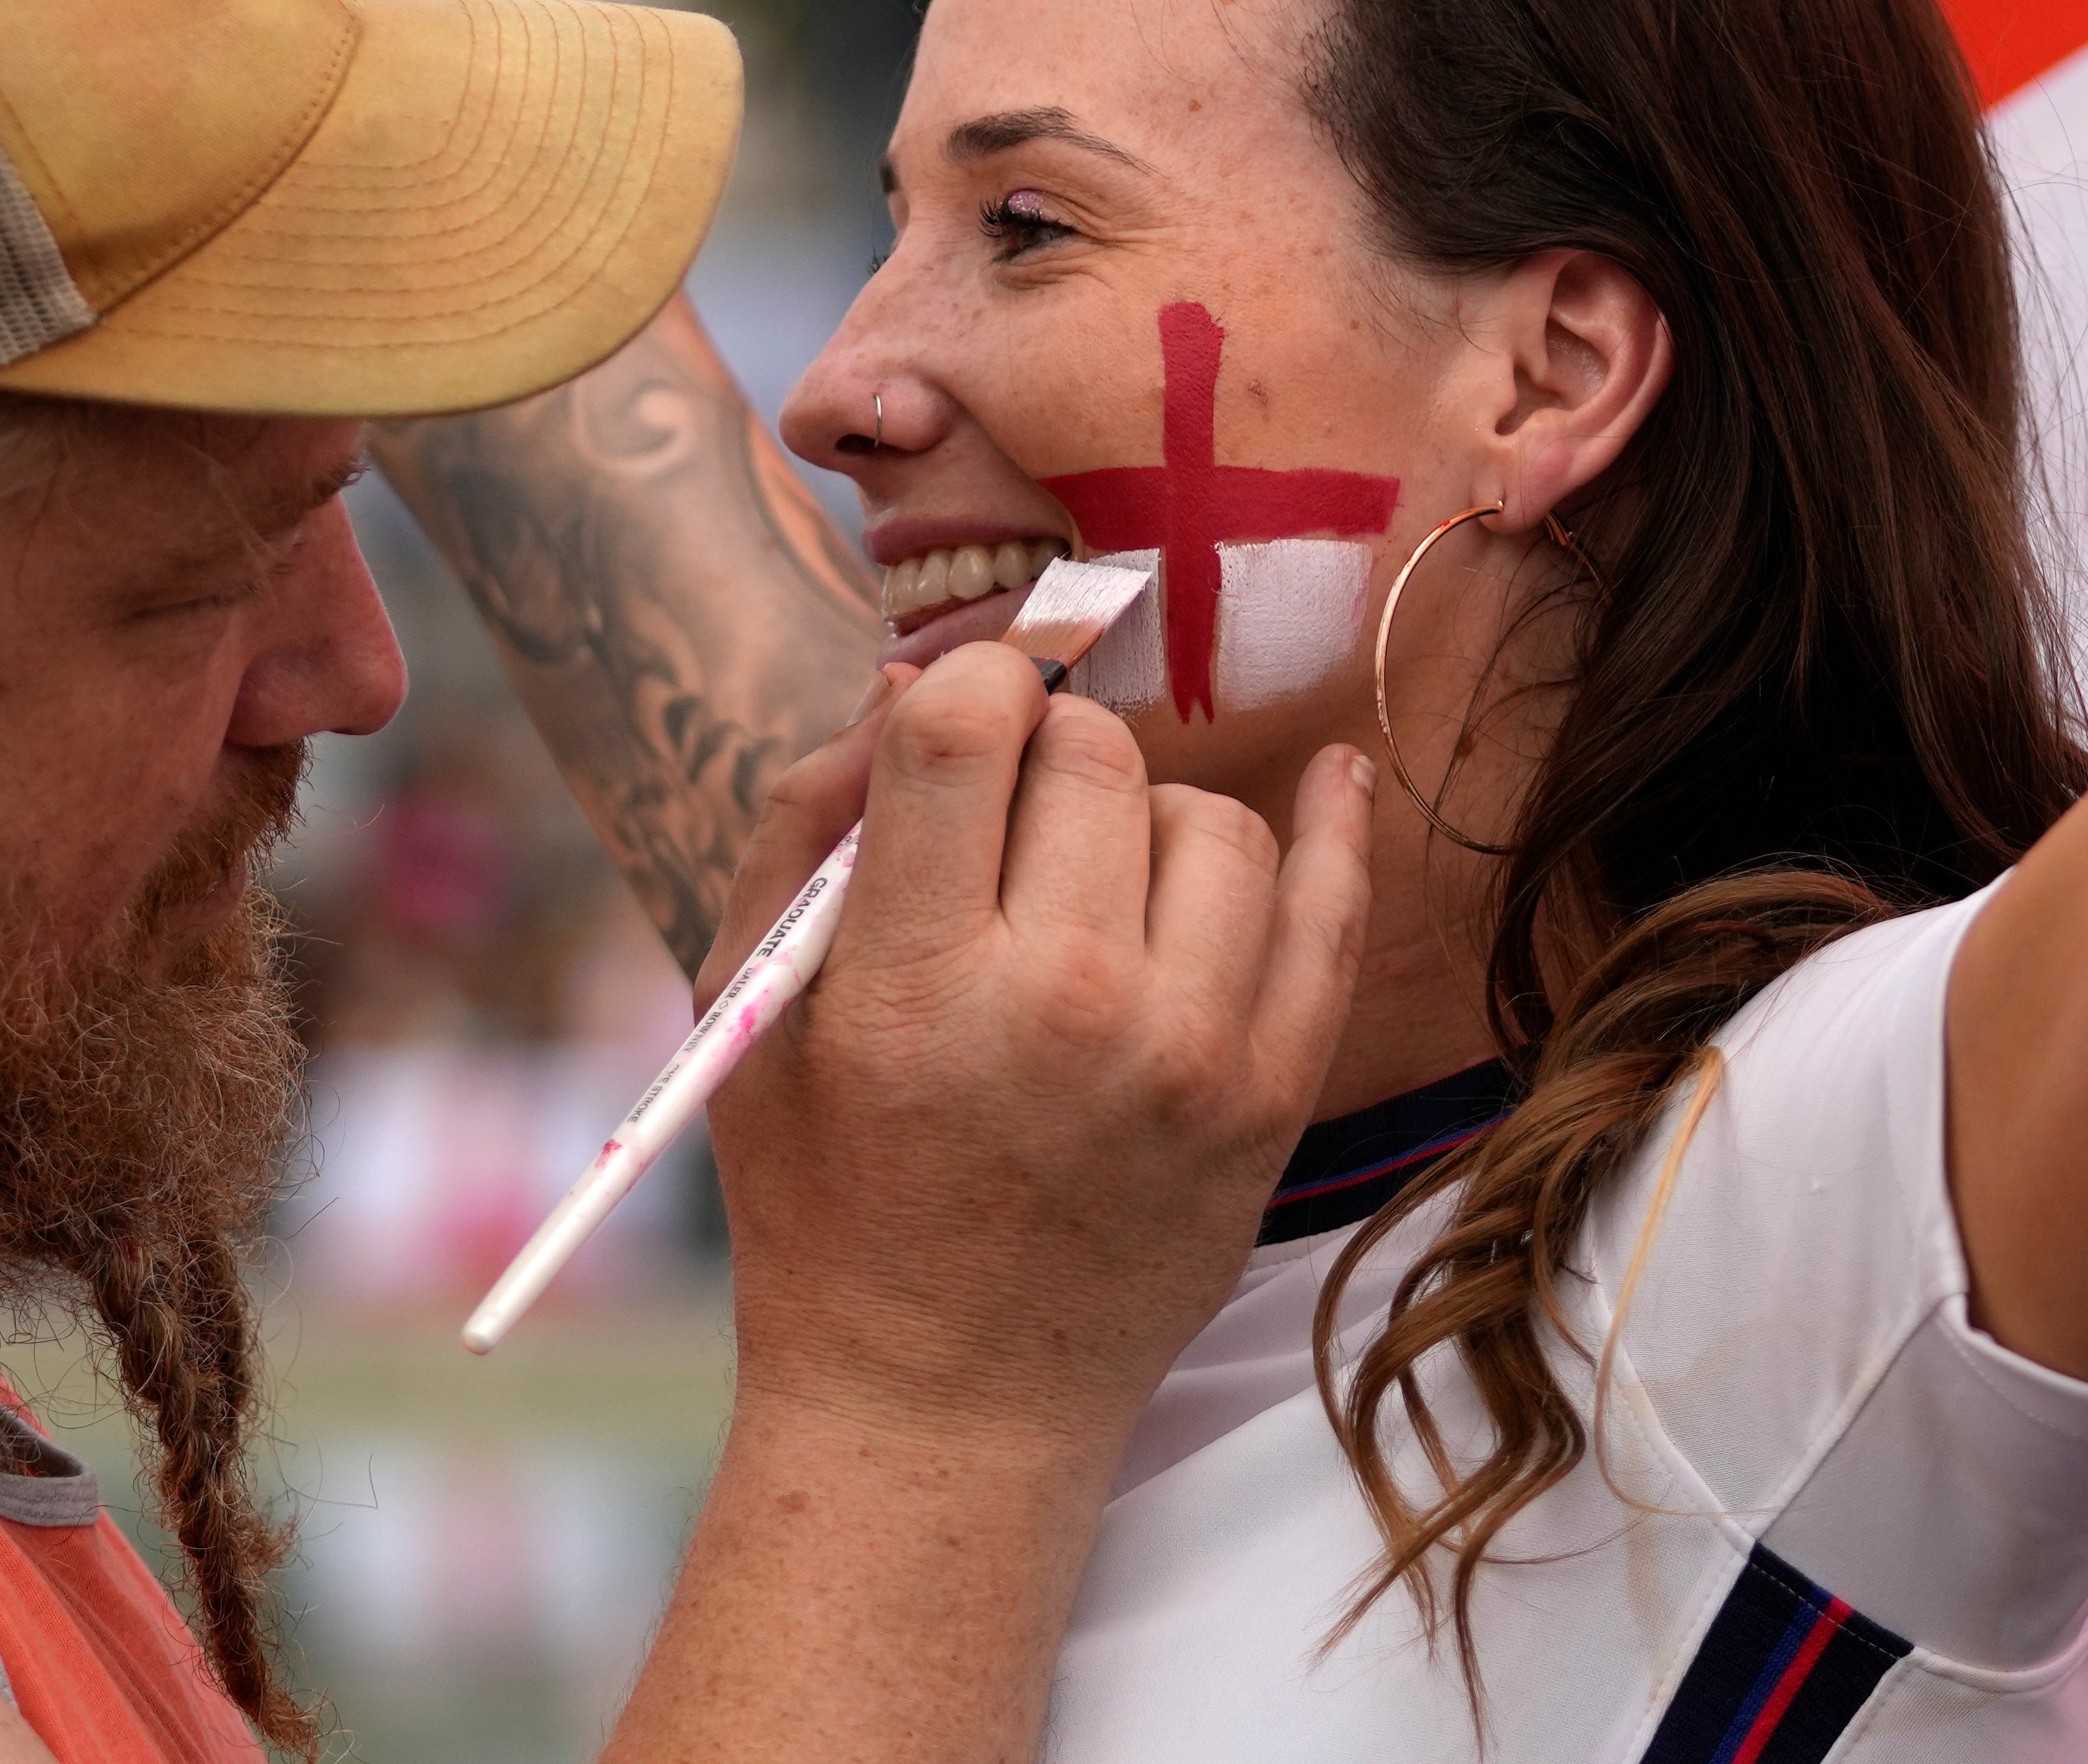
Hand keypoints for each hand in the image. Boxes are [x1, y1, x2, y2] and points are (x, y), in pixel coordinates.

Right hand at [704, 646, 1376, 1450]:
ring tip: (1091, 890)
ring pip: (1213, 821)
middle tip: (1004, 839)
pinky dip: (1335, 831)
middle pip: (1097, 758)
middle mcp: (1069, 1008)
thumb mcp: (752, 1011)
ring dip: (1149, 820)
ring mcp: (1188, 1058)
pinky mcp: (1268, 1102)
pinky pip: (1330, 918)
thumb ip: (806, 826)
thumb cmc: (824, 1202)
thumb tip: (908, 680)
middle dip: (1045, 760)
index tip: (958, 720)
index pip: (971, 731)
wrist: (941, 1406)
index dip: (967, 685)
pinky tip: (1335, 778)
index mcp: (918, 984)